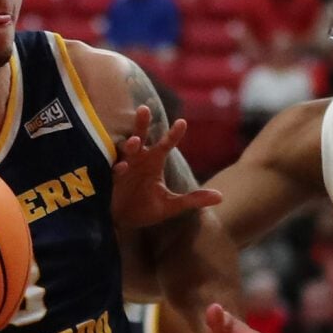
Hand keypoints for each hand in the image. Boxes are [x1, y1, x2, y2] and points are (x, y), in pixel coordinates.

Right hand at [111, 107, 220, 232]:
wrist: (124, 223)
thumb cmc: (146, 208)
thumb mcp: (171, 206)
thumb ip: (193, 199)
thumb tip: (221, 197)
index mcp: (154, 161)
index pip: (166, 144)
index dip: (174, 134)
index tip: (182, 123)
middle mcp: (139, 159)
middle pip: (141, 135)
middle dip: (142, 123)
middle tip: (144, 109)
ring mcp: (124, 167)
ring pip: (125, 149)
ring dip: (129, 144)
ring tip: (135, 142)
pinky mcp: (112, 180)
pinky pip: (114, 170)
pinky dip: (118, 167)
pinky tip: (123, 167)